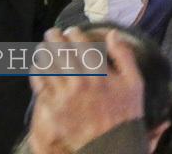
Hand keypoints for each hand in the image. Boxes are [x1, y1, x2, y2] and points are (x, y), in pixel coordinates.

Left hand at [28, 28, 143, 153]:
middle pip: (62, 53)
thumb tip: (111, 34)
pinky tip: (37, 68)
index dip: (74, 34)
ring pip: (49, 67)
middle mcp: (80, 82)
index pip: (82, 45)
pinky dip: (37, 74)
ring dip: (44, 53)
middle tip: (51, 32)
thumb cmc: (125, 113)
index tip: (71, 30)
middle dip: (55, 38)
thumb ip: (124, 55)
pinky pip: (40, 87)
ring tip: (42, 47)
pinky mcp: (54, 110)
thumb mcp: (134, 82)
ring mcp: (65, 97)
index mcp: (100, 73)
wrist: (112, 145)